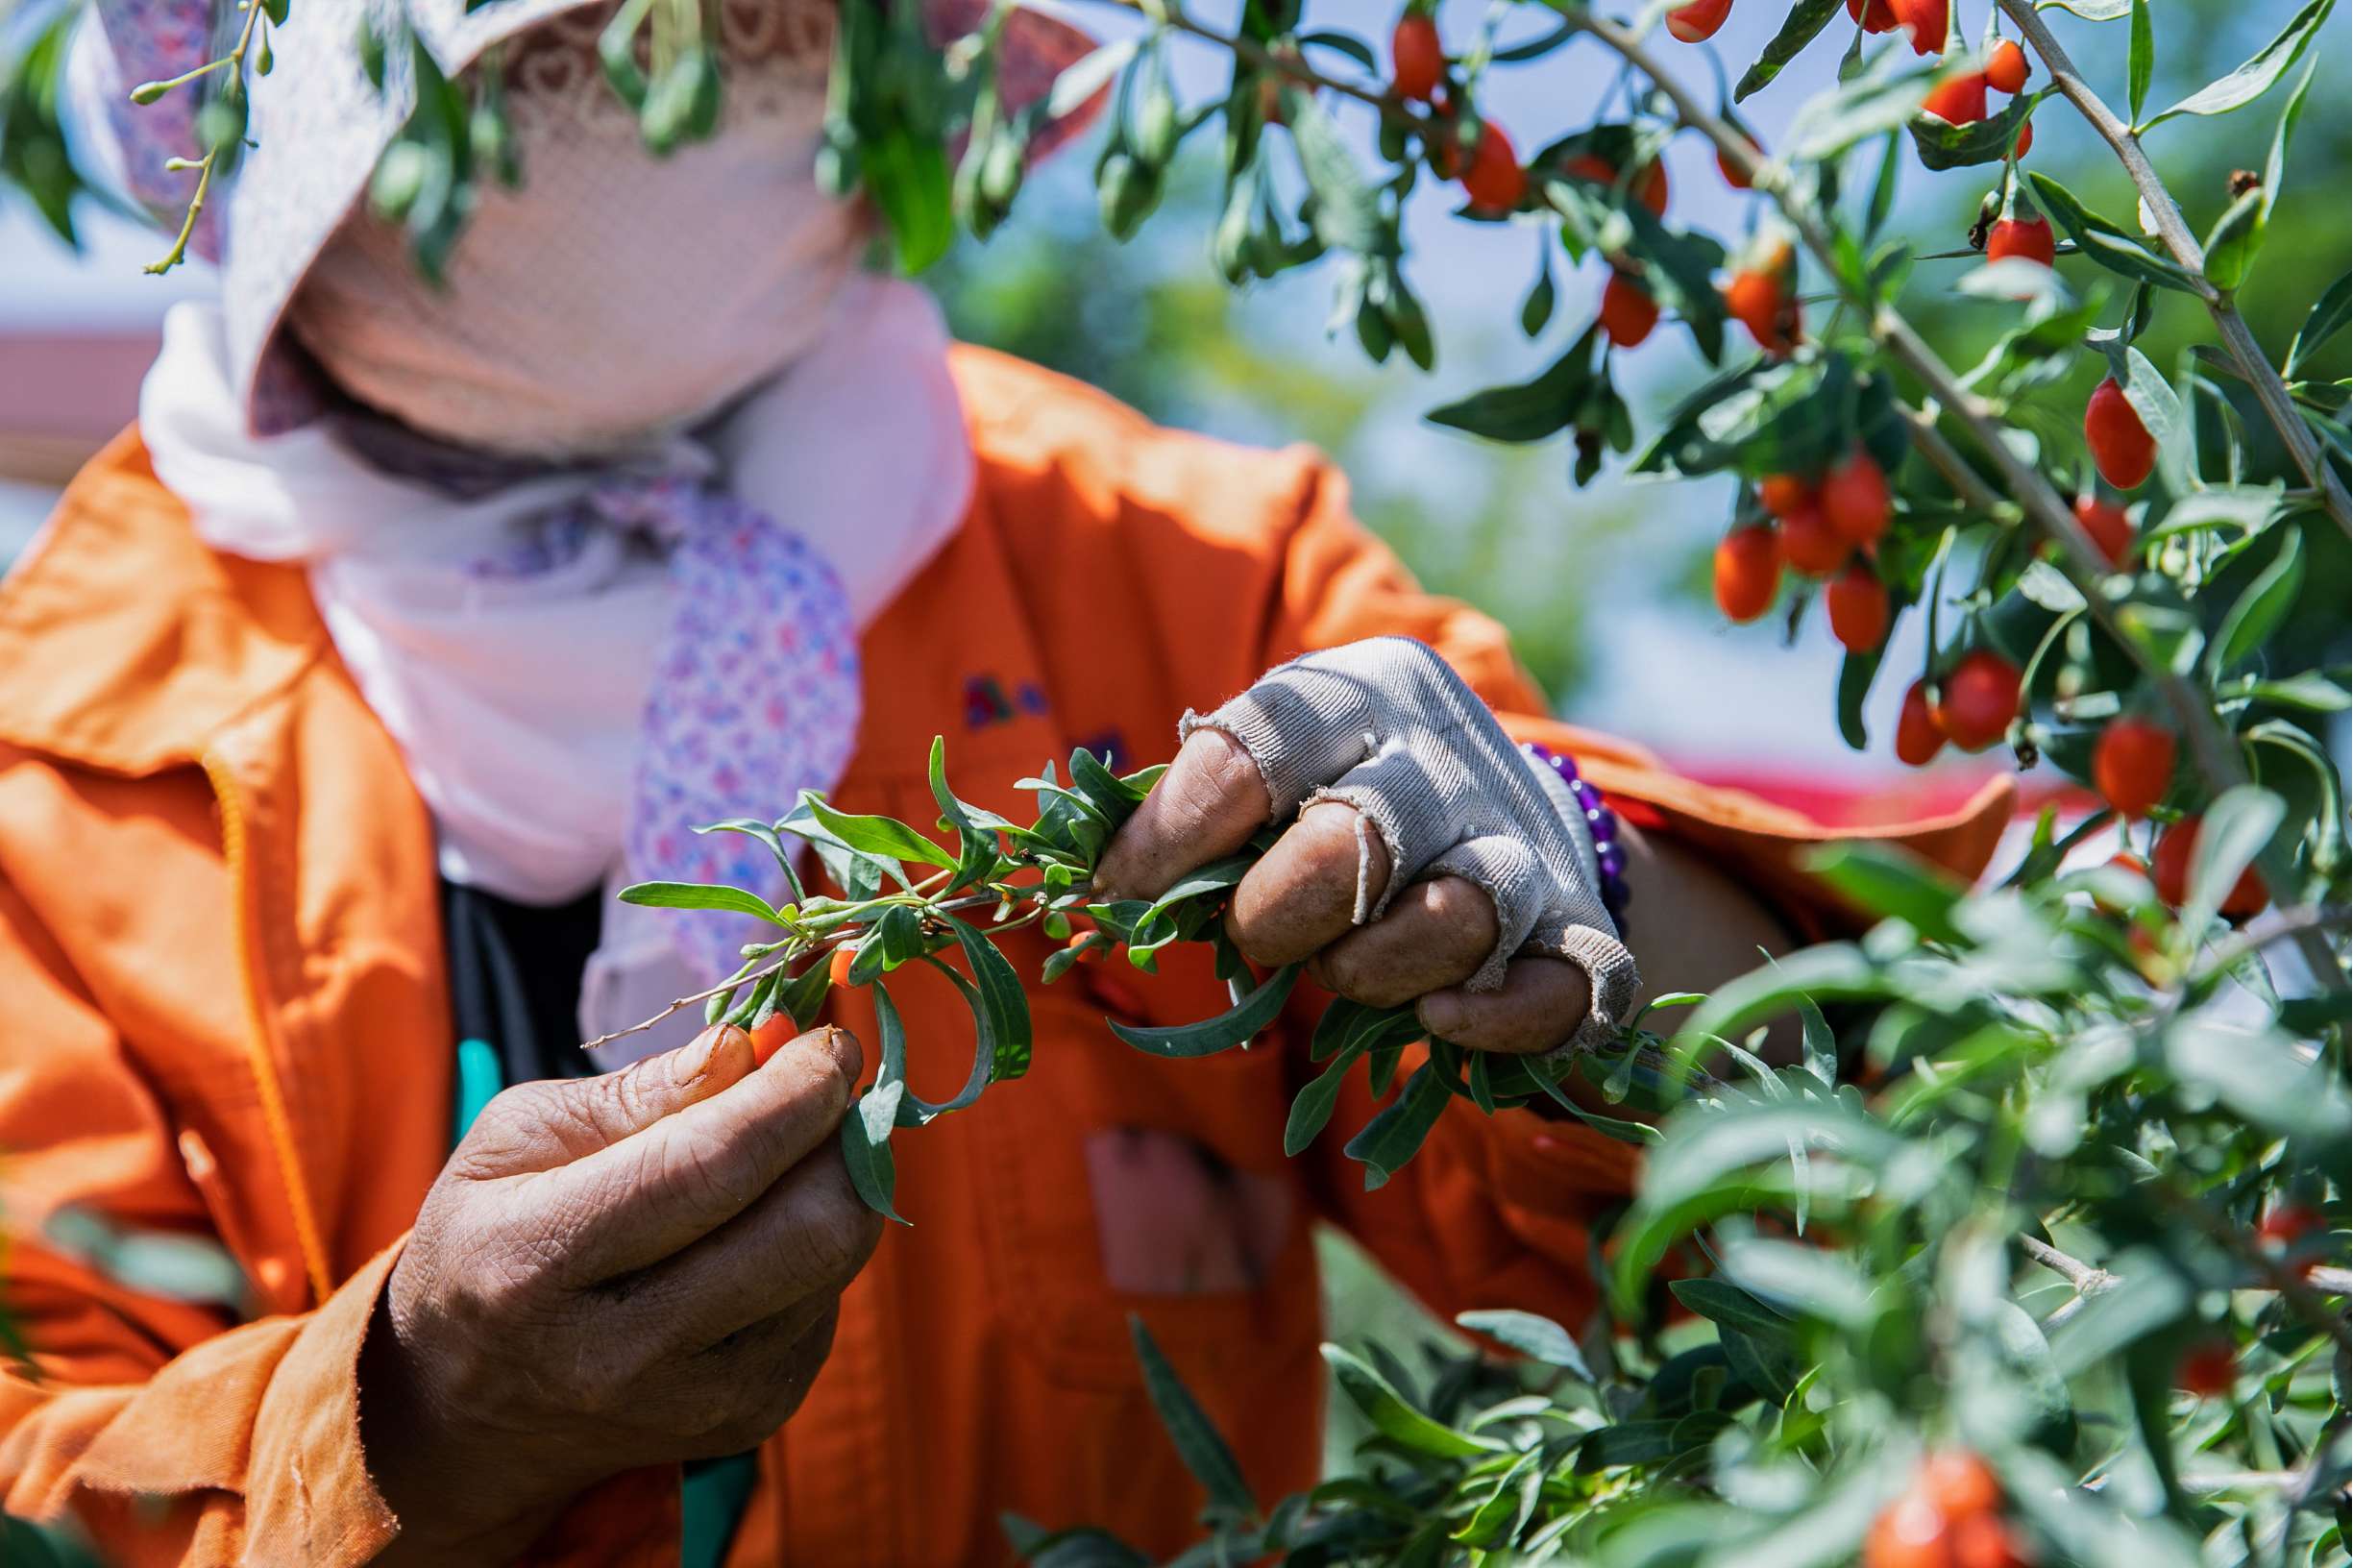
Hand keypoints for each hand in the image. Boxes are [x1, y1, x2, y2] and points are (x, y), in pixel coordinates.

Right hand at [358, 1022, 881, 1563]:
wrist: (470, 1407)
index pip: (709, 1170)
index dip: (792, 1095)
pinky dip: (817, 1242)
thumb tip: (746, 1047)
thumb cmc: (494, 1235)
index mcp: (538, 1263)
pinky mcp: (755, 1417)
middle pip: (808, 1231)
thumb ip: (639, 1093)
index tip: (830, 1042)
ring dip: (838, 1183)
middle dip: (841, 1137)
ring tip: (789, 1148)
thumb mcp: (517, 1138)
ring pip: (835, 1263)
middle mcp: (623, 1353)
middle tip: (827, 1082)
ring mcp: (699, 1401)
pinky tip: (762, 1226)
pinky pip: (828, 1302)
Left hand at [1095, 638, 1634, 1057]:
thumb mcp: (1273, 766)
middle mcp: (1447, 757)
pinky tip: (1440, 1021)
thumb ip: (1194, 809)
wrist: (1509, 811)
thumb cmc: (1342, 794)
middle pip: (1355, 836)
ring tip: (1344, 974)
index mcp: (1360, 694)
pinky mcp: (1579, 929)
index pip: (1256, 745)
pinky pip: (1564, 984)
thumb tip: (1085, 879)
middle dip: (1281, 911)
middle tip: (1259, 936)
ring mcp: (1522, 844)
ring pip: (1458, 912)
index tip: (1121, 887)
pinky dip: (1498, 1015)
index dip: (1176, 827)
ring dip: (1376, 967)